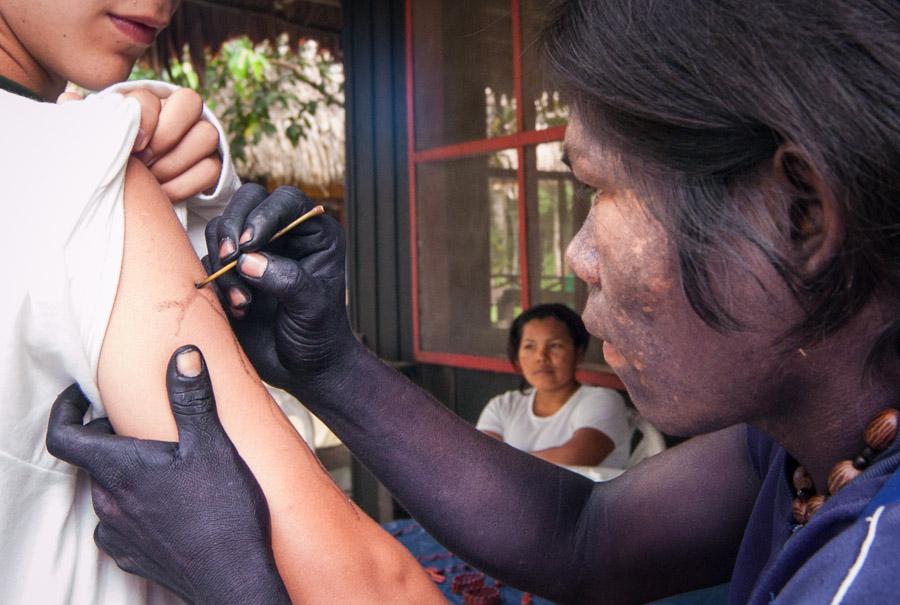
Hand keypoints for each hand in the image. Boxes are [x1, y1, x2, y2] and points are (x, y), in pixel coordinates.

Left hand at [46, 346, 288, 604]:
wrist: (234, 579)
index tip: (83, 394)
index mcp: (121, 470)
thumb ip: (192, 398)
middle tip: (144, 422)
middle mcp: (110, 501)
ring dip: (126, 471)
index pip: (64, 435)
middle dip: (111, 436)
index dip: (67, 409)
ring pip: (108, 490)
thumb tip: (184, 355)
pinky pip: (120, 523)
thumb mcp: (213, 446)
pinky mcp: (133, 554)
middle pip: (92, 459)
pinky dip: (134, 505)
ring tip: (164, 461)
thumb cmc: (224, 514)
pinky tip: (167, 502)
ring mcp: (119, 532)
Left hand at [58, 87, 220, 202]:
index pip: (157, 94)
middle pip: (191, 103)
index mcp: (147, 100)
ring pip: (206, 135)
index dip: (145, 118)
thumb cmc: (113, 157)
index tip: (133, 145)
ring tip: (153, 179)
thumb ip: (90, 120)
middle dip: (166, 137)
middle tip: (144, 161)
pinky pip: (211, 168)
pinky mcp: (211, 162)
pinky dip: (186, 184)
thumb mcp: (99, 137)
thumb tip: (69, 101)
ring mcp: (199, 136)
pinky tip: (164, 193)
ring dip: (176, 162)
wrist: (133, 188)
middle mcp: (178, 110)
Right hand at [202, 184, 359, 394]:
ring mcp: (253, 252)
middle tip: (231, 258)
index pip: (285, 201)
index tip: (250, 241)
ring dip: (223, 261)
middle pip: (246, 201)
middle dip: (232, 227)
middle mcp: (282, 235)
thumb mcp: (313, 308)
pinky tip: (239, 310)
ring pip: (220, 229)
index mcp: (313, 233)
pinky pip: (208, 262)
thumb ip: (287, 280)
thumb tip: (248, 261)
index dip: (264, 214)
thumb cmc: (319, 336)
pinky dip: (215, 283)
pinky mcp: (229, 273)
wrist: (302, 369)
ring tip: (243, 301)